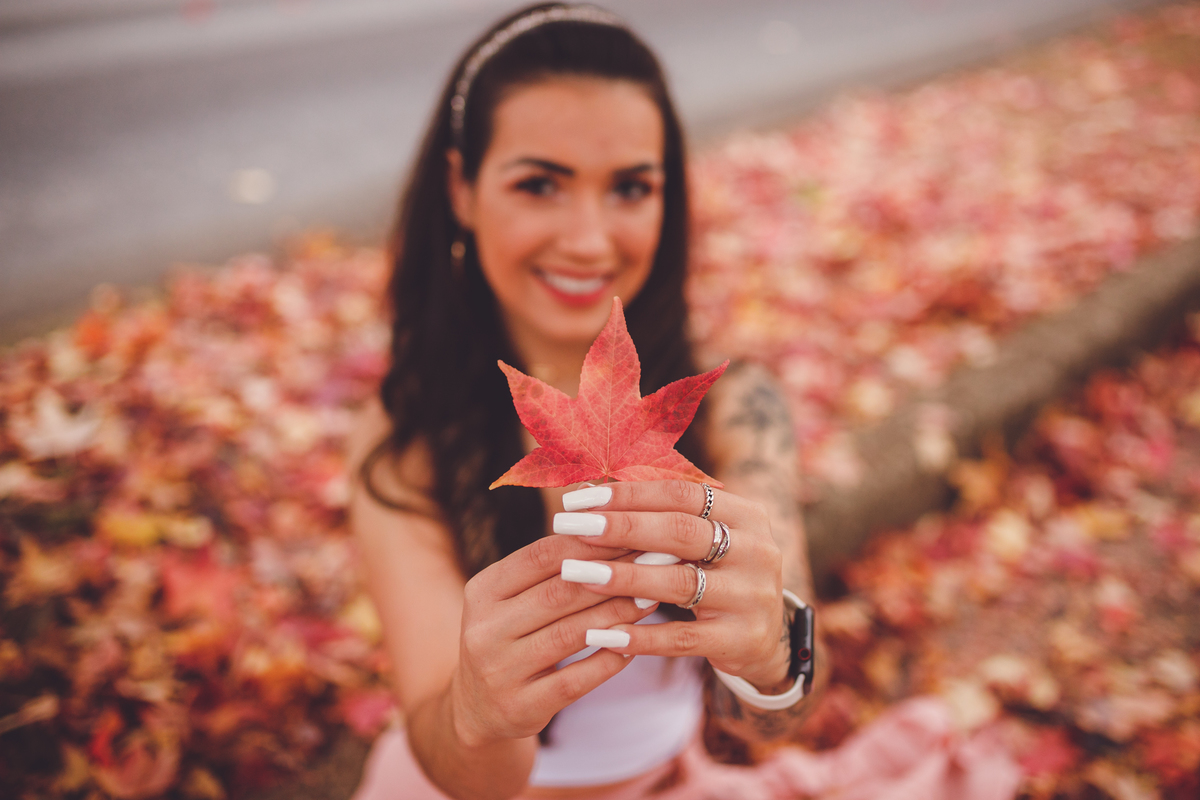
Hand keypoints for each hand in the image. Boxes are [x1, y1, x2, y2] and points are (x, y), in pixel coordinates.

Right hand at [449, 533, 657, 746]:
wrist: (478, 708)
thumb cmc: (508, 637)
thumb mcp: (511, 599)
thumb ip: (548, 570)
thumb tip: (611, 530)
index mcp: (482, 591)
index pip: (541, 556)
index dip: (591, 543)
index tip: (632, 534)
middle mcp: (484, 630)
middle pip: (559, 593)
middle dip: (612, 576)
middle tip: (653, 563)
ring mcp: (500, 672)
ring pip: (571, 635)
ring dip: (617, 614)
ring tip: (651, 599)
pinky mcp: (521, 707)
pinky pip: (576, 680)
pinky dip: (608, 659)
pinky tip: (635, 645)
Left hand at [553, 480, 790, 692]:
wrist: (763, 638)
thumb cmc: (716, 576)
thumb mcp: (701, 540)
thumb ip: (655, 516)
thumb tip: (585, 489)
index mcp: (746, 514)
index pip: (681, 494)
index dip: (628, 495)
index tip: (578, 499)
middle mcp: (756, 550)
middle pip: (680, 532)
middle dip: (619, 528)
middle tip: (568, 527)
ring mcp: (752, 596)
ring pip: (679, 583)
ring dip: (622, 577)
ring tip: (576, 573)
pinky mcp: (741, 639)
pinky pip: (682, 638)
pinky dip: (641, 636)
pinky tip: (601, 633)